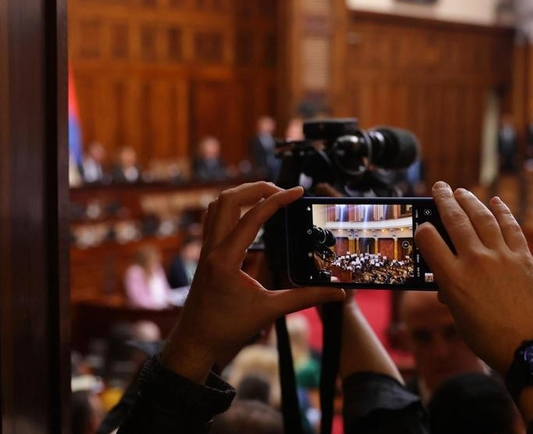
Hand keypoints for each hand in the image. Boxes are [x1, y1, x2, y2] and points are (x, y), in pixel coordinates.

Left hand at [160, 182, 345, 382]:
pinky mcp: (205, 256)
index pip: (252, 216)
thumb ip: (306, 298)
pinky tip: (249, 216)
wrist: (195, 344)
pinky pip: (213, 220)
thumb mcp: (270, 311)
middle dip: (256, 188)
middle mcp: (211, 249)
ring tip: (268, 196)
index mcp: (226, 259)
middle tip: (282, 190)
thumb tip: (338, 293)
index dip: (278, 199)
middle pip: (228, 199)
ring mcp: (205, 251)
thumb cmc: (227, 330)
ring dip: (241, 195)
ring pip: (217, 206)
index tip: (297, 191)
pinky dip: (231, 209)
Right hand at [415, 182, 532, 372]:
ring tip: (461, 192)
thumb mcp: (462, 320)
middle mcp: (475, 261)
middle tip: (439, 188)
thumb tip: (448, 284)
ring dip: (470, 201)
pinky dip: (503, 212)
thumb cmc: (494, 341)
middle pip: (455, 220)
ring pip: (482, 217)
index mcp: (453, 279)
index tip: (422, 226)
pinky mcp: (524, 258)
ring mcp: (502, 256)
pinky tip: (495, 203)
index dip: (422, 229)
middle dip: (444, 200)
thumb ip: (453, 295)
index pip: (429, 240)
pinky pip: (511, 227)